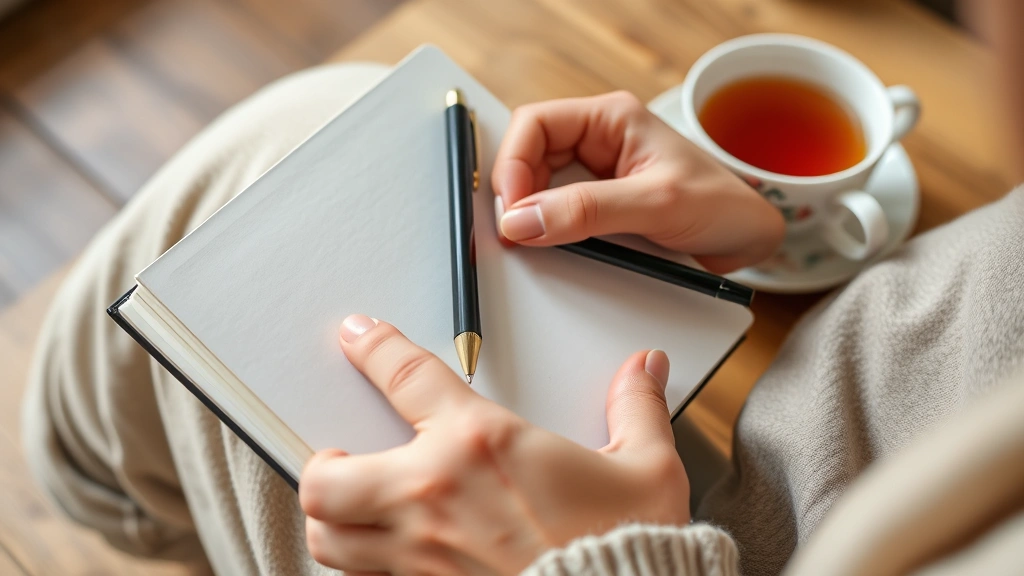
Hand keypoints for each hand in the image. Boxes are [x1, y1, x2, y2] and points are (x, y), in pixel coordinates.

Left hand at [300, 314, 689, 574]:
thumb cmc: (623, 548)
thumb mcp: (645, 472)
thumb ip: (636, 409)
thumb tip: (644, 367)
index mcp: (480, 444)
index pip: (404, 376)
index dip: (371, 347)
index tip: (355, 335)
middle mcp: (433, 495)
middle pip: (327, 475)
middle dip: (324, 463)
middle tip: (343, 454)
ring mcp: (418, 555)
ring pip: (328, 537)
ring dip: (332, 521)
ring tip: (351, 509)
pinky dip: (362, 568)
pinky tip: (387, 557)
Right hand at [492, 91, 784, 272]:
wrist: (751, 240)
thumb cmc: (722, 205)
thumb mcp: (655, 205)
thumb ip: (588, 211)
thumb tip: (524, 220)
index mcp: (611, 119)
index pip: (535, 124)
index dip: (513, 164)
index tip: (513, 209)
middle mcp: (598, 141)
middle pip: (527, 156)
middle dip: (517, 193)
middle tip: (517, 232)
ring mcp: (596, 176)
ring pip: (537, 187)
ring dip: (531, 214)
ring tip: (535, 241)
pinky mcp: (598, 207)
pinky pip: (555, 214)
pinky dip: (546, 232)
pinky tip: (553, 248)